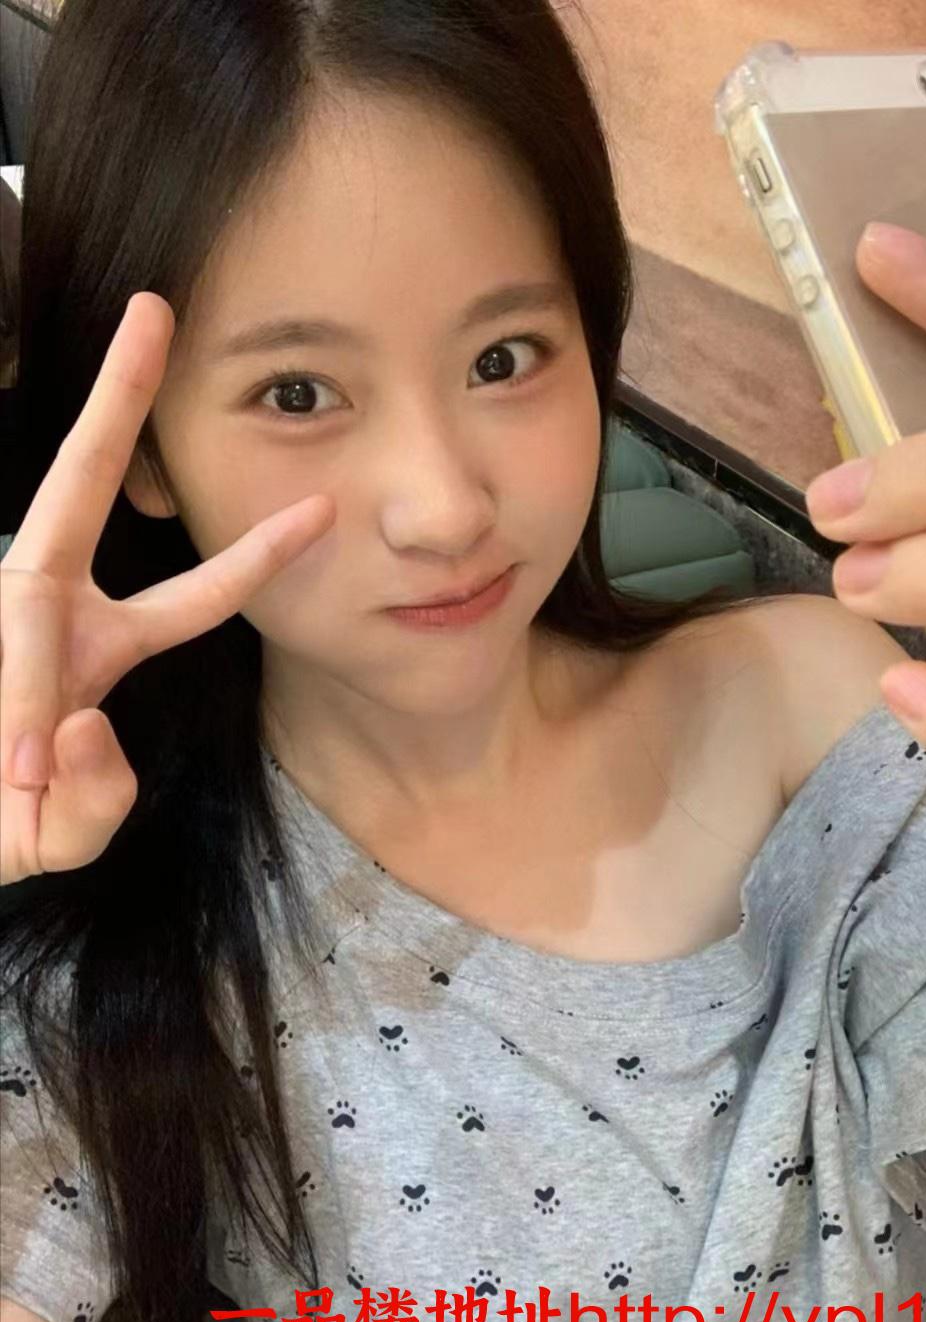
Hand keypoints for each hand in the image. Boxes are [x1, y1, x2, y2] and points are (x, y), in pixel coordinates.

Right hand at [0, 292, 335, 884]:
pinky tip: (5, 770)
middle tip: (154, 311)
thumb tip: (84, 727)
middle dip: (115, 399)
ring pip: (25, 613)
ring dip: (28, 709)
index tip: (322, 507)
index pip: (193, 596)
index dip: (256, 555)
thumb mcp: (60, 835)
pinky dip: (8, 739)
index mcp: (95, 647)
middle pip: (80, 485)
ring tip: (19, 777)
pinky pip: (7, 686)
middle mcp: (40, 610)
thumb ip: (94, 806)